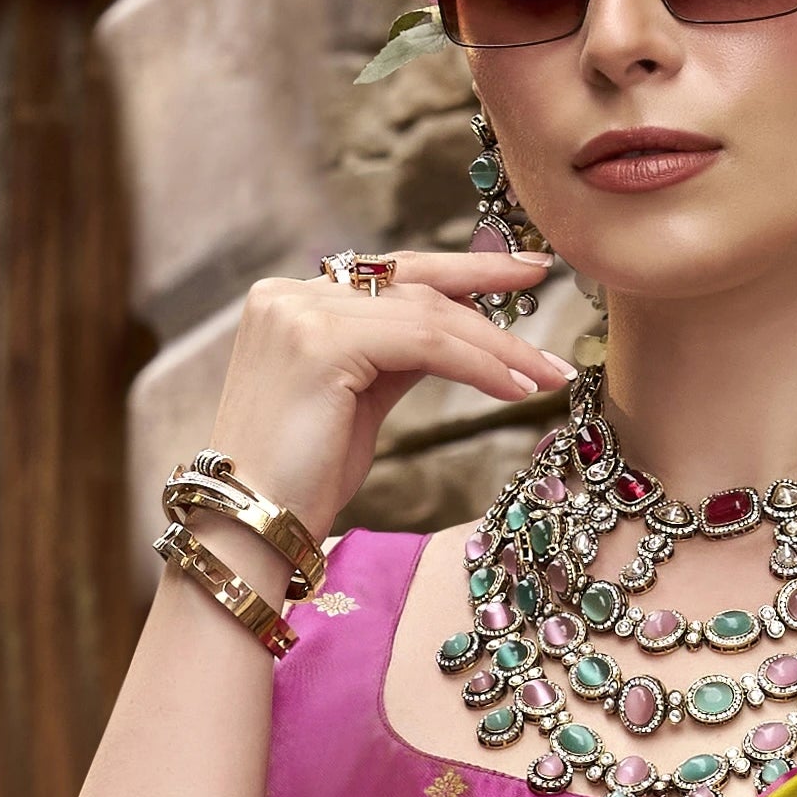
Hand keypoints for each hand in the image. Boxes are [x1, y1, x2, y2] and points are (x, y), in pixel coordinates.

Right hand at [200, 253, 578, 553]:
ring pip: (426, 316)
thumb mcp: (356, 401)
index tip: (515, 269)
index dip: (456, 269)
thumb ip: (394, 356)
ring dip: (497, 346)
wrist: (250, 527)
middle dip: (485, 284)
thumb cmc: (300, 481)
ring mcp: (300, 313)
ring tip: (546, 374)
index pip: (388, 274)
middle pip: (411, 282)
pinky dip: (479, 365)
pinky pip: (425, 344)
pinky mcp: (319, 342)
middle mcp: (289, 295)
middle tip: (545, 279)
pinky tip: (515, 388)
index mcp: (290, 302)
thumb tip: (456, 334)